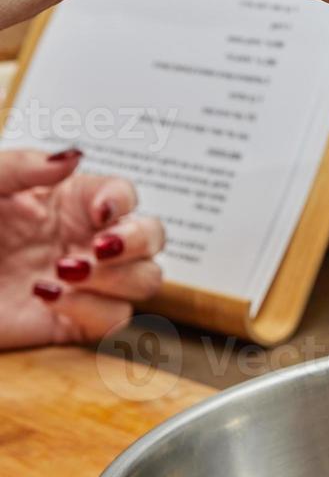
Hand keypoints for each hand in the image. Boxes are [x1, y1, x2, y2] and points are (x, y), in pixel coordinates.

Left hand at [0, 149, 163, 349]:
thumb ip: (27, 164)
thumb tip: (74, 155)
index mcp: (71, 202)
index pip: (126, 196)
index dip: (123, 203)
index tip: (99, 213)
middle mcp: (87, 240)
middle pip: (153, 238)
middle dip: (136, 242)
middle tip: (98, 249)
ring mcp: (85, 282)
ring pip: (144, 280)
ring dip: (116, 279)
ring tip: (65, 273)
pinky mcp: (72, 321)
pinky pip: (114, 319)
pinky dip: (92, 310)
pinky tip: (49, 298)